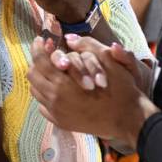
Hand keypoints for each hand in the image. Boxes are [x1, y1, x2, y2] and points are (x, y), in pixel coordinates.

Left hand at [27, 37, 157, 148]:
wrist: (128, 119)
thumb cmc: (120, 89)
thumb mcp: (108, 61)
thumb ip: (87, 46)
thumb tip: (68, 38)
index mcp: (63, 83)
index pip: (39, 61)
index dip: (38, 47)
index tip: (41, 40)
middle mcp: (55, 100)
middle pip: (33, 76)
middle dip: (37, 62)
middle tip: (47, 54)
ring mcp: (57, 113)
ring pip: (36, 92)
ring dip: (41, 78)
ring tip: (52, 70)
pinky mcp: (61, 123)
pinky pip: (43, 107)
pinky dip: (46, 95)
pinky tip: (58, 89)